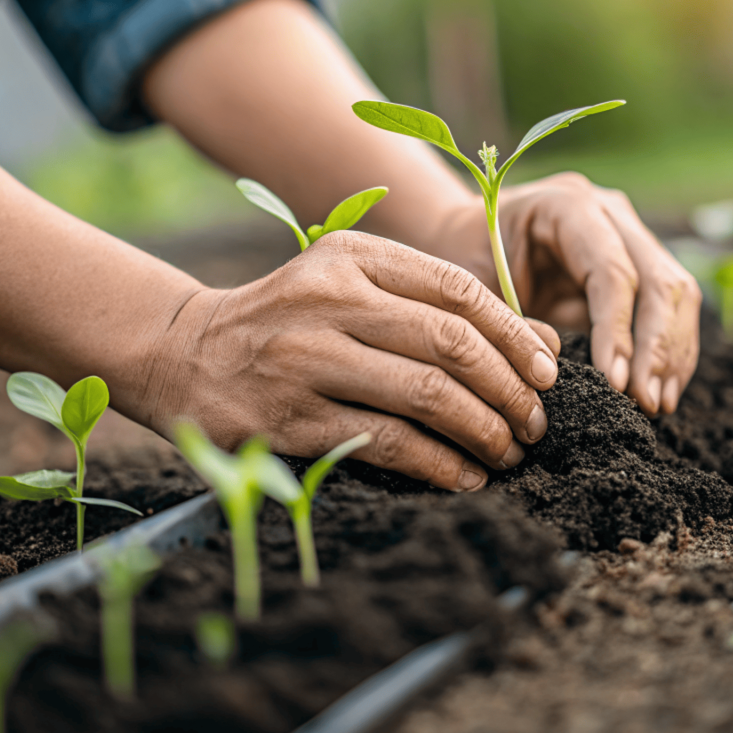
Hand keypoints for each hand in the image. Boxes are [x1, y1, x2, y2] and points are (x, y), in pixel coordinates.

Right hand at [143, 232, 561, 490]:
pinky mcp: (291, 418)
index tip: (547, 372)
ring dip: (484, 429)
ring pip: (426, 394)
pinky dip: (440, 464)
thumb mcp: (355, 288)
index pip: (458, 289)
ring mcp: (306, 358)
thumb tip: (542, 342)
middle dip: (510, 388)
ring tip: (509, 450)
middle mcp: (330, 297)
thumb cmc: (289, 321)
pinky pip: (388, 443)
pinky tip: (466, 476)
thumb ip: (440, 307)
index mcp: (353, 256)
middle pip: (451, 342)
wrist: (185, 353)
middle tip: (535, 421)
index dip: (515, 335)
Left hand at [432, 173, 700, 415]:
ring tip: (657, 405)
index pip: (611, 271)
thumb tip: (552, 369)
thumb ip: (511, 321)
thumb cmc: (466, 259)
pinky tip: (660, 392)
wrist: (468, 236)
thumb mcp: (475, 287)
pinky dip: (670, 351)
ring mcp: (630, 232)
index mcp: (565, 205)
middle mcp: (608, 211)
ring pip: (676, 293)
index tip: (616, 383)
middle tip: (646, 403)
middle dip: (657, 348)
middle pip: (659, 279)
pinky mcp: (639, 261)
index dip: (618, 331)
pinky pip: (671, 307)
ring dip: (672, 354)